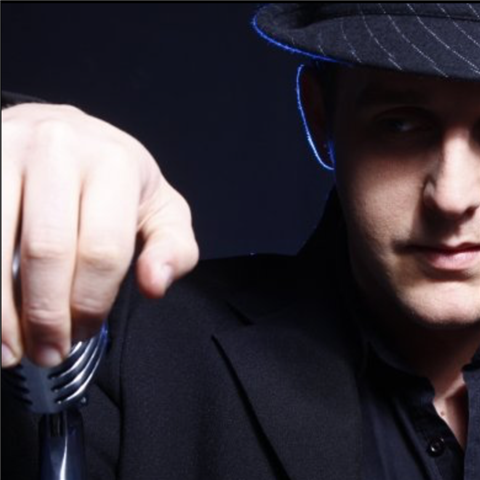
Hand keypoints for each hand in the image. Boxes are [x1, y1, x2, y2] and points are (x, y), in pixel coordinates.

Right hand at [2, 102, 198, 367]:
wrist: (64, 134)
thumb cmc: (115, 181)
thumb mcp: (160, 209)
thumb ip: (173, 248)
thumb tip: (155, 284)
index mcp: (113, 162)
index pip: (103, 249)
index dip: (91, 303)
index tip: (82, 332)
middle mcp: (57, 147)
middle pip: (46, 249)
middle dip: (46, 316)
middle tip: (47, 352)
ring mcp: (7, 147)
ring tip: (8, 349)